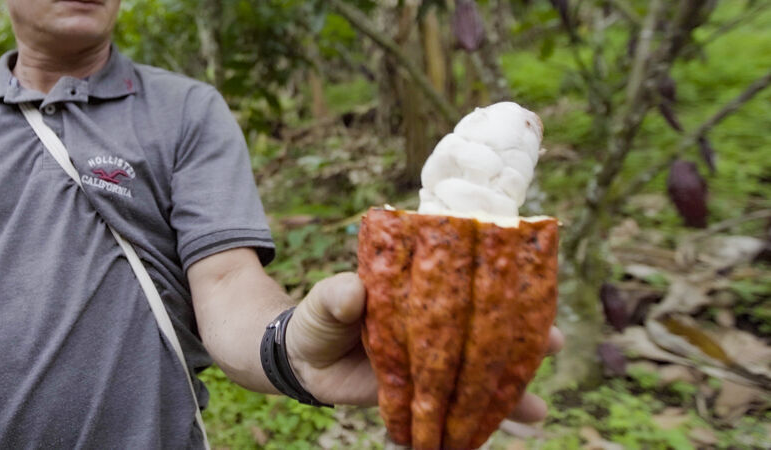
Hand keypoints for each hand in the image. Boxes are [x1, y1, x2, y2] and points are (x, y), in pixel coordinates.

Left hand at [287, 272, 563, 422]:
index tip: (530, 291)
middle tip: (554, 343)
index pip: (471, 283)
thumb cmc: (320, 318)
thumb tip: (352, 293)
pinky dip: (478, 422)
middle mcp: (438, 324)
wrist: (304, 360)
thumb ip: (337, 295)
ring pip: (483, 373)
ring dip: (511, 390)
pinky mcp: (427, 393)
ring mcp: (437, 360)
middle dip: (523, 338)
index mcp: (423, 290)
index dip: (504, 287)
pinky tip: (499, 433)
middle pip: (490, 328)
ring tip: (537, 409)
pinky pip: (458, 408)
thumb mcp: (325, 301)